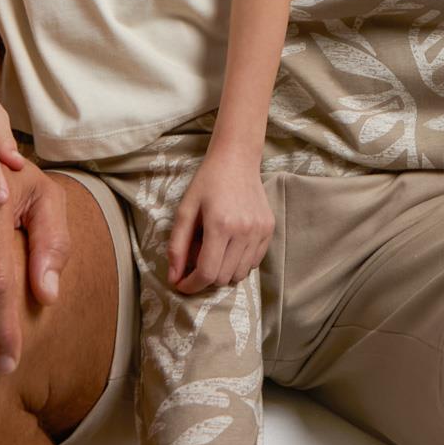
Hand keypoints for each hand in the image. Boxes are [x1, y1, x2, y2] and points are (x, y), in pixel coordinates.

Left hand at [166, 149, 273, 292]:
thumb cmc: (207, 182)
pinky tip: (230, 247)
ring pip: (240, 274)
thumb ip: (177, 246)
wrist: (237, 159)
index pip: (207, 273)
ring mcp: (260, 231)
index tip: (180, 284)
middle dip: (205, 278)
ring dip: (223, 272)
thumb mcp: (185, 210)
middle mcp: (244, 231)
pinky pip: (254, 263)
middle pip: (223, 278)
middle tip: (195, 262)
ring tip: (214, 253)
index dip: (191, 285)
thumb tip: (173, 278)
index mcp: (220, 225)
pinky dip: (239, 263)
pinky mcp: (269, 229)